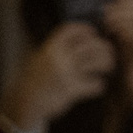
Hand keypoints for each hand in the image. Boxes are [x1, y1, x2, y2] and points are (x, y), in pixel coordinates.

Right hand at [1, 21, 115, 130]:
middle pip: (92, 44)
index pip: (72, 30)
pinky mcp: (71, 90)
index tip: (94, 33)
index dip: (86, 29)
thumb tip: (81, 36)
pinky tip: (97, 86)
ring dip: (107, 64)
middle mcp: (59, 58)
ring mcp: (66, 74)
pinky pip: (95, 84)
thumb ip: (58, 48)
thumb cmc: (36, 79)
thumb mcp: (41, 58)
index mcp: (50, 48)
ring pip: (98, 61)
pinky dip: (99, 85)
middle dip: (105, 48)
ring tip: (107, 67)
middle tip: (109, 54)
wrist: (24, 103)